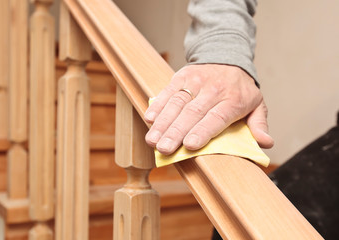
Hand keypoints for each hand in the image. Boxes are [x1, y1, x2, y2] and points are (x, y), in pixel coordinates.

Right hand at [144, 64, 273, 154]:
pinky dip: (157, 105)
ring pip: (177, 104)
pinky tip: (149, 119)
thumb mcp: (257, 104)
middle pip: (192, 113)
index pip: (216, 117)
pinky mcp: (181, 77)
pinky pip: (168, 91)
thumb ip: (259, 124)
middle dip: (176, 132)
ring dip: (163, 123)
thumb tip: (266, 143)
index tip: (189, 145)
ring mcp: (195, 81)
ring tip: (152, 140)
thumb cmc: (240, 88)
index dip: (202, 131)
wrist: (227, 55)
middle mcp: (213, 90)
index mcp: (234, 100)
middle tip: (164, 148)